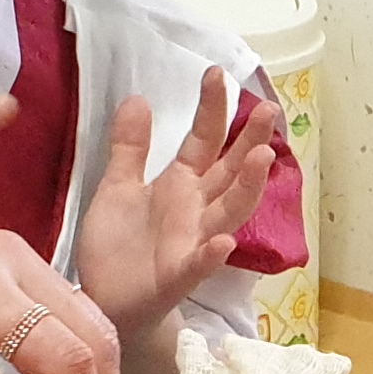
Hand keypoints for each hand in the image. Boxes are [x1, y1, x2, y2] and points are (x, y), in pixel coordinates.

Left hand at [77, 75, 286, 373]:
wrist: (103, 301)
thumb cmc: (117, 247)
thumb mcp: (118, 187)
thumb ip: (130, 147)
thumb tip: (137, 97)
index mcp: (181, 186)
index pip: (204, 141)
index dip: (212, 110)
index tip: (217, 73)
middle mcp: (195, 211)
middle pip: (230, 171)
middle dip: (251, 142)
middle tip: (269, 110)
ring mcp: (192, 243)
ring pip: (229, 212)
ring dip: (247, 188)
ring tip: (261, 160)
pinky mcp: (177, 276)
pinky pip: (199, 264)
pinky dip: (212, 253)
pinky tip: (223, 240)